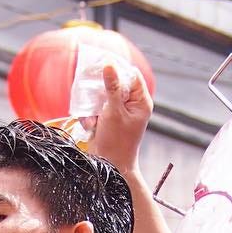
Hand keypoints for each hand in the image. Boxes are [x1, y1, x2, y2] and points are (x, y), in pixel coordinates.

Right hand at [89, 62, 153, 177]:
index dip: (118, 68)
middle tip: (90, 91)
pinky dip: (90, 116)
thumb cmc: (116, 142)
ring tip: (93, 119)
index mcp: (141, 102)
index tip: (101, 64)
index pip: (132, 75)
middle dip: (101, 91)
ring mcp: (119, 113)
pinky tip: (90, 126)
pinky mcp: (108, 120)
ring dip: (93, 106)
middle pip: (116, 83)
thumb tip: (109, 64)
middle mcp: (132, 105)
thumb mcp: (114, 112)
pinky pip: (96, 109)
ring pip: (102, 96)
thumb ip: (112, 88)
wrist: (109, 168)